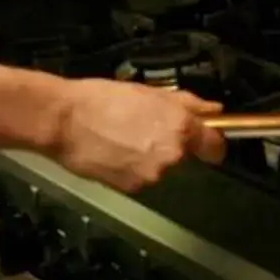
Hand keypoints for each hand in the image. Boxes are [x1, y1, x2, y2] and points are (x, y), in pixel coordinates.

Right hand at [50, 80, 221, 192]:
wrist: (63, 121)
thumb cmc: (100, 99)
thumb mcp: (148, 92)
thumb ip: (187, 103)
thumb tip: (213, 110)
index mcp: (180, 127)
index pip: (216, 147)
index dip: (211, 143)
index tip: (205, 140)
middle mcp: (172, 155)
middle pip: (185, 156)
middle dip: (171, 145)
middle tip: (146, 128)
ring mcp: (152, 175)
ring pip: (162, 168)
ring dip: (150, 157)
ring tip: (123, 138)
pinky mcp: (132, 188)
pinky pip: (141, 178)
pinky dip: (132, 168)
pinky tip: (113, 151)